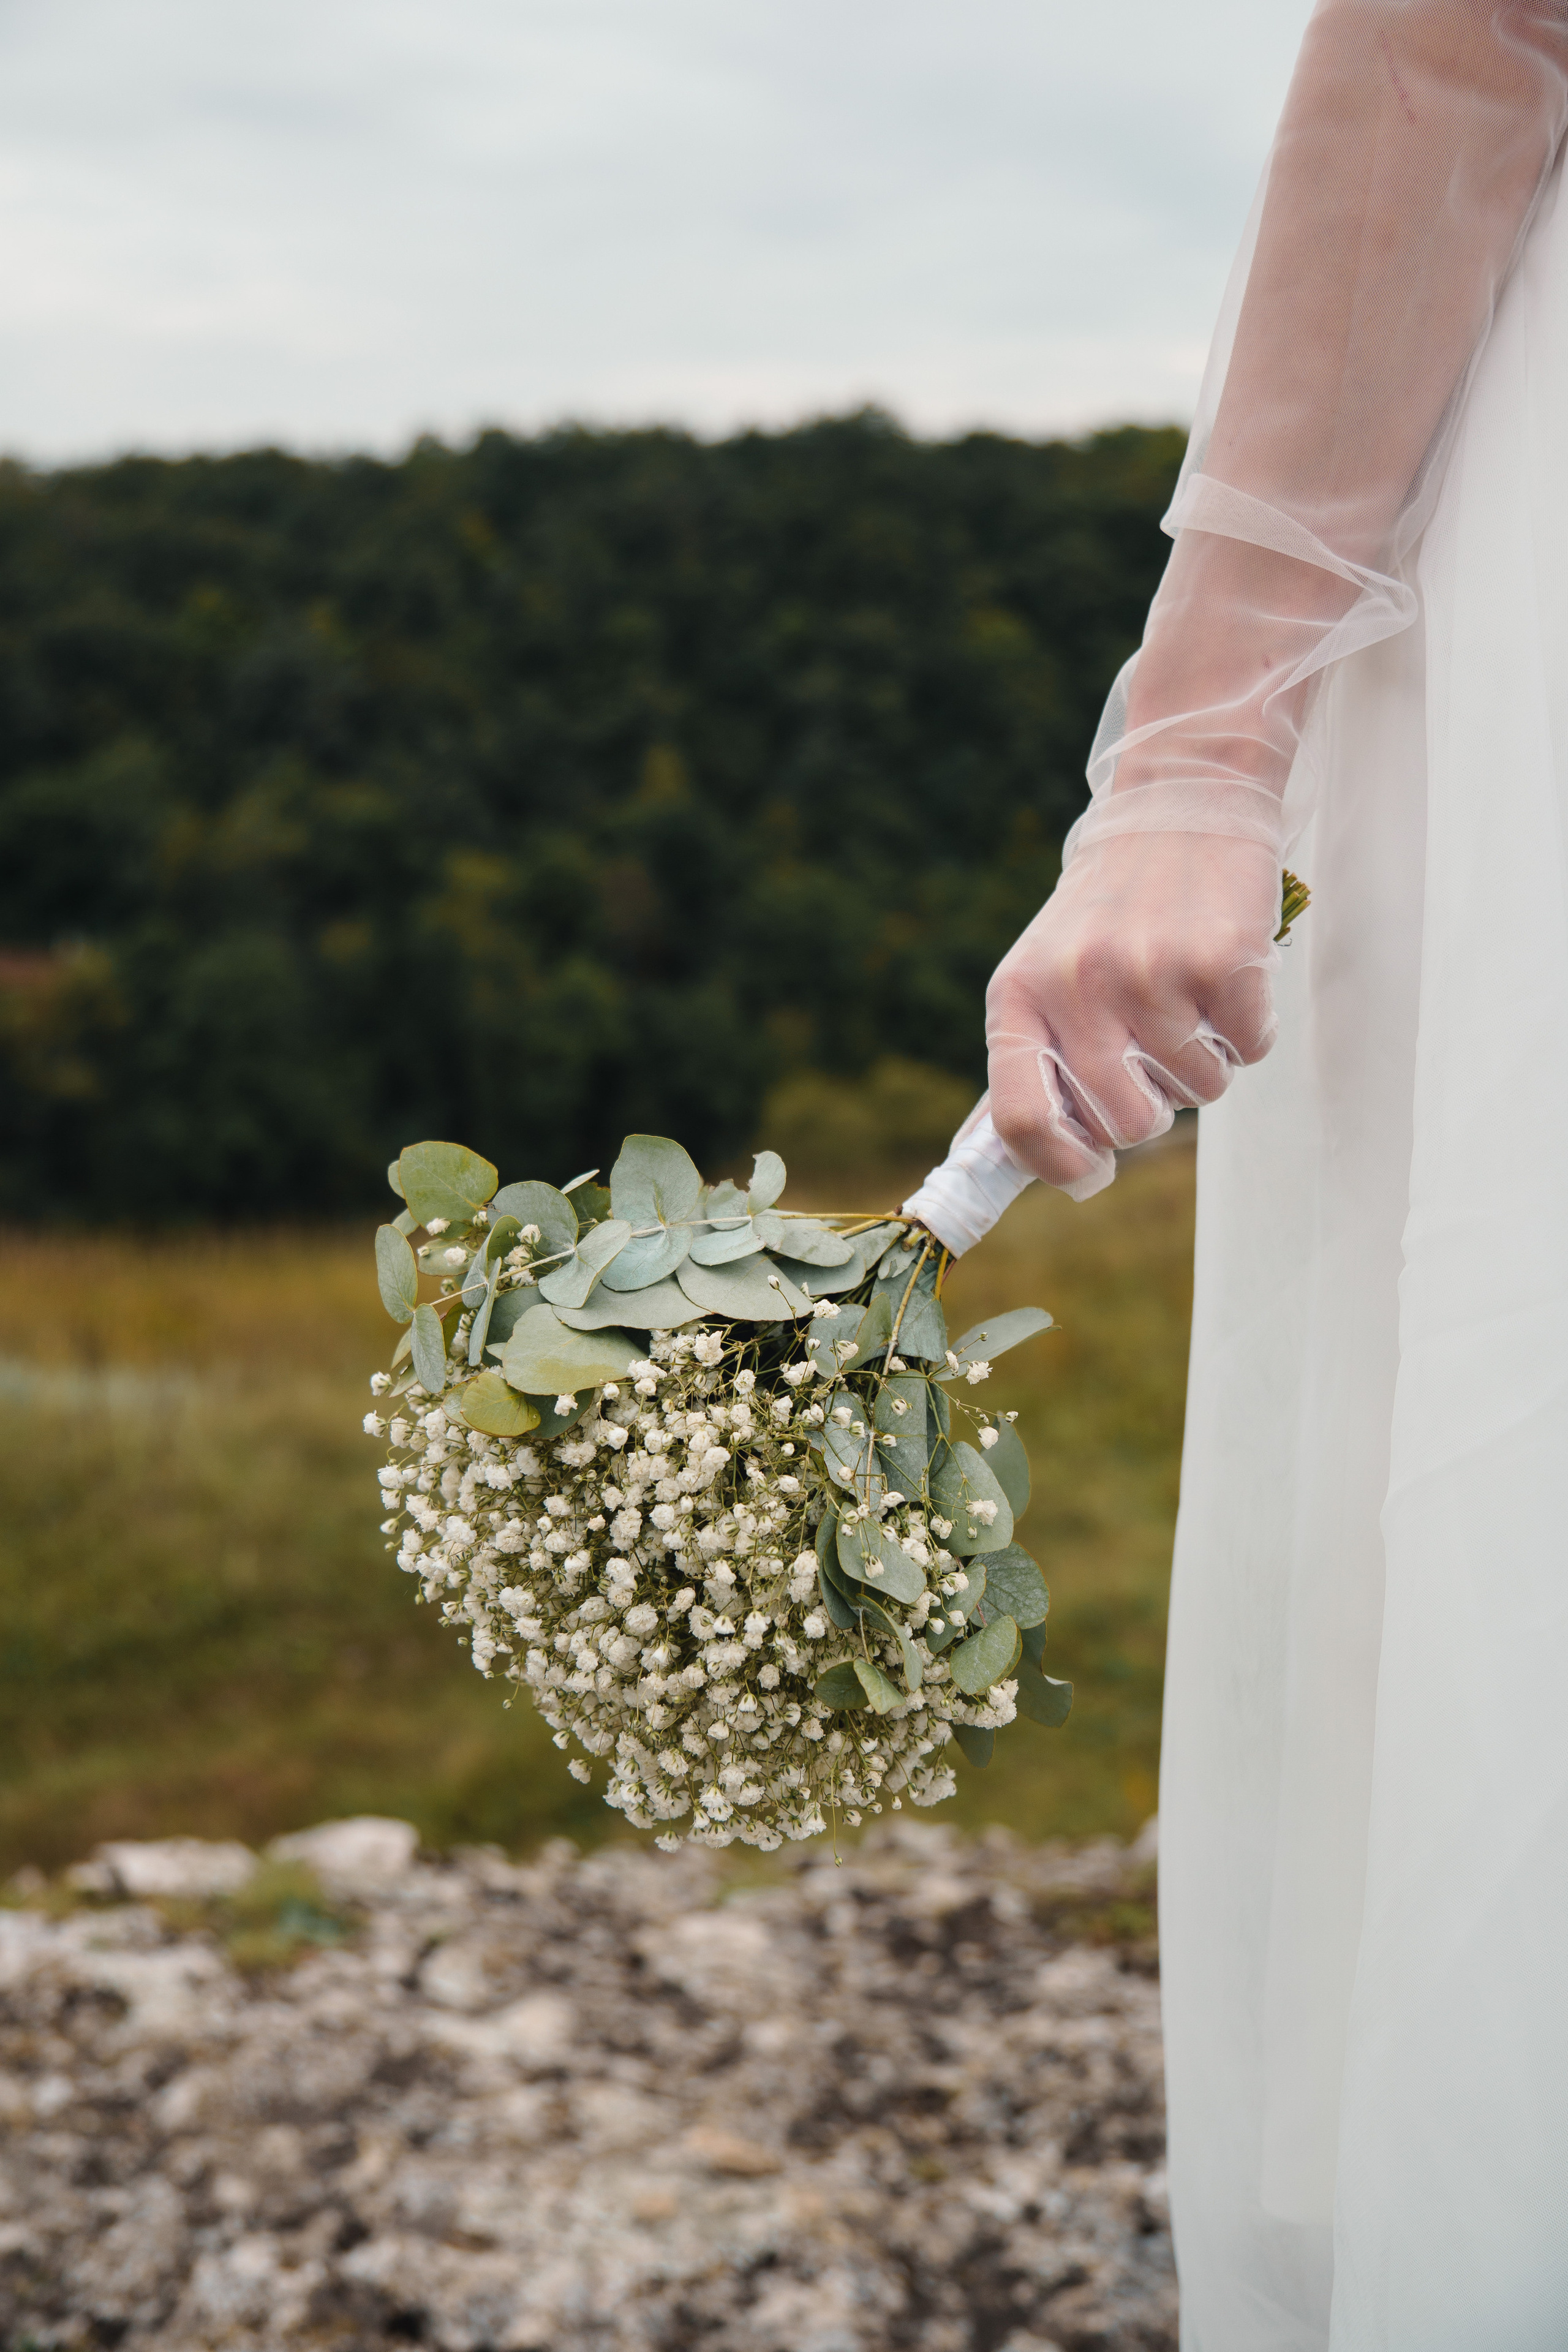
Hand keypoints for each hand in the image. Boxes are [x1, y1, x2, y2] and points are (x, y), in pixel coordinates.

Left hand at [985, 832, 1280, 1193]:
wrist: (1177, 806)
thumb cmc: (1107, 912)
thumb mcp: (1041, 975)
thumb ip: (1026, 1065)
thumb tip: (992, 1161)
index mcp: (1019, 998)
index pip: (1020, 1119)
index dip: (1059, 1164)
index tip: (1091, 1171)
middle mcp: (1077, 988)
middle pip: (1127, 1124)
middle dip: (1154, 1106)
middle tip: (1154, 1049)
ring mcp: (1151, 975)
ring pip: (1199, 1093)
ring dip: (1203, 1061)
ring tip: (1187, 996)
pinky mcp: (1221, 962)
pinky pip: (1248, 1052)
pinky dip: (1247, 1029)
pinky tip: (1223, 977)